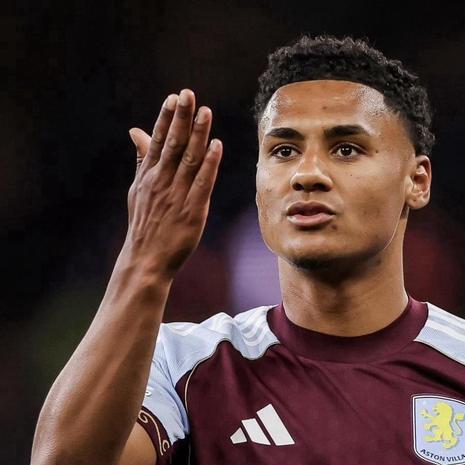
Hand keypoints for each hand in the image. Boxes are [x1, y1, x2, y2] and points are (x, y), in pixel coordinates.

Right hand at [122, 89, 222, 278]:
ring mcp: (176, 195)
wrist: (146, 259)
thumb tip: (135, 130)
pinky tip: (217, 146)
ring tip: (206, 112)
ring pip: (189, 159)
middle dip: (181, 118)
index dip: (166, 118)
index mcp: (148, 175)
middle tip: (189, 94)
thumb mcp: (137, 189)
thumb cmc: (144, 223)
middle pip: (172, 144)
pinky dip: (210, 163)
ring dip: (198, 134)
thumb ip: (141, 159)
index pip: (157, 140)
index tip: (174, 98)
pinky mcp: (192, 210)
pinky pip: (203, 182)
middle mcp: (160, 181)